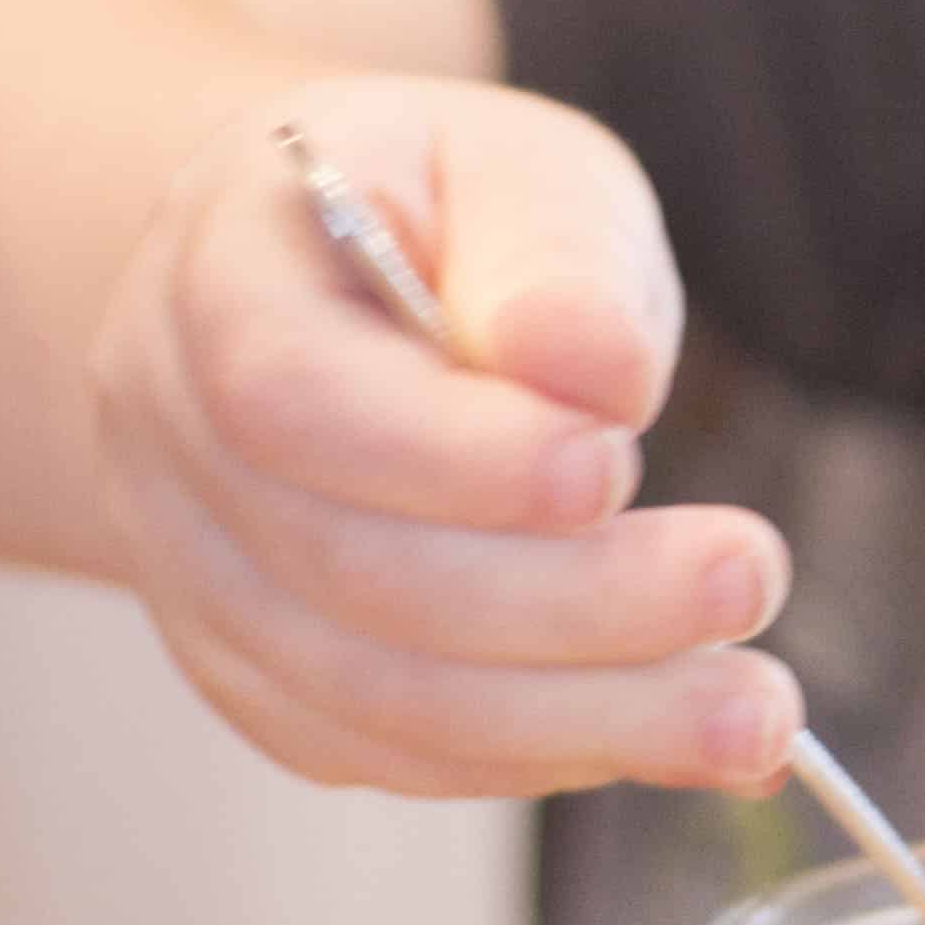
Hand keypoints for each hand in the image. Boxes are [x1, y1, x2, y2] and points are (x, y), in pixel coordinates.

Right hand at [87, 72, 798, 798]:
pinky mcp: (259, 670)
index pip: (293, 394)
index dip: (450, 455)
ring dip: (582, 715)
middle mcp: (170, 437)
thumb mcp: (518, 170)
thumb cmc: (446, 214)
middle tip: (747, 582)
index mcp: (219, 276)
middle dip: (571, 602)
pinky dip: (534, 754)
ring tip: (753, 711)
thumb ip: (554, 256)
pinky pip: (383, 749)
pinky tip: (668, 730)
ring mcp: (197, 573)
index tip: (612, 467)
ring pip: (372, 693)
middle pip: (350, 569)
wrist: (341, 282)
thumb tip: (597, 371)